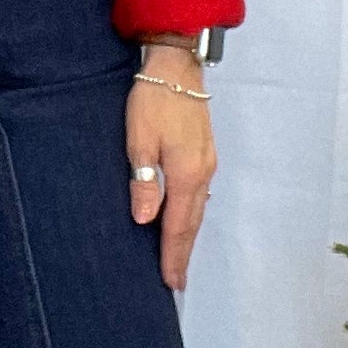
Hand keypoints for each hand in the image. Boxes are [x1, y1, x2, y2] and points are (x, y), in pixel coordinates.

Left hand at [127, 44, 215, 289]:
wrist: (178, 65)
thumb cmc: (154, 99)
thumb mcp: (139, 139)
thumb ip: (143, 181)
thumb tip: (145, 220)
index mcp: (186, 174)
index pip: (178, 225)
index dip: (172, 254)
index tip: (170, 282)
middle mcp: (203, 173)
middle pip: (193, 222)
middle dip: (182, 252)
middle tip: (175, 281)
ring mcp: (207, 162)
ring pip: (198, 208)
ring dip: (188, 234)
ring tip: (177, 256)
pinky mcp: (205, 152)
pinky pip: (200, 194)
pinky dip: (192, 213)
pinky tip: (184, 218)